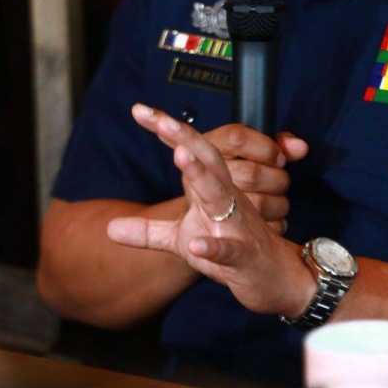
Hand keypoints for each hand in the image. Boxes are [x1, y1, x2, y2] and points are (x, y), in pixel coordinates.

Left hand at [107, 105, 316, 317]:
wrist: (278, 278)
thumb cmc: (233, 251)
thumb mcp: (184, 239)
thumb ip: (148, 232)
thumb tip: (109, 228)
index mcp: (212, 189)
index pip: (189, 151)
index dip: (167, 131)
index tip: (140, 110)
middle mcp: (227, 199)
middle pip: (208, 160)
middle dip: (186, 139)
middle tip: (163, 120)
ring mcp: (237, 226)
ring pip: (220, 195)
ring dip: (202, 176)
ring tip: (180, 157)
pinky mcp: (244, 257)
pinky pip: (230, 250)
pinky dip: (214, 247)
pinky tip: (195, 245)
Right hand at [201, 117, 307, 228]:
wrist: (208, 205)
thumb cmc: (237, 171)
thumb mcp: (250, 149)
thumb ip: (277, 144)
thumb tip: (301, 148)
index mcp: (213, 147)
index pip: (237, 139)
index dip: (267, 148)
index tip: (279, 158)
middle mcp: (209, 175)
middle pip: (251, 174)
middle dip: (276, 177)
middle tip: (278, 179)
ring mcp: (216, 207)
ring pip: (260, 203)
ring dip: (278, 202)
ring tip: (274, 197)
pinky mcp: (228, 232)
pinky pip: (265, 226)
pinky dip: (276, 221)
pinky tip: (271, 216)